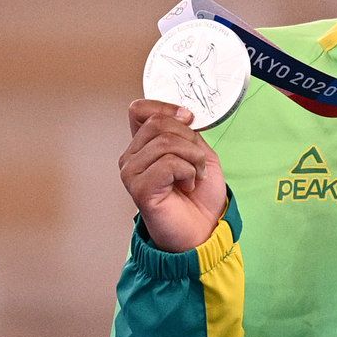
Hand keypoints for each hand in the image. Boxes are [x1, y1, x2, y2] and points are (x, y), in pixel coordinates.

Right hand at [118, 99, 227, 251]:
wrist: (205, 228)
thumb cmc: (200, 195)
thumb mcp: (198, 152)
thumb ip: (185, 131)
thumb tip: (182, 113)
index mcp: (143, 146)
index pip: (140, 109)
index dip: (166, 108)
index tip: (189, 119)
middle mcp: (131, 158)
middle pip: (158, 123)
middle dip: (189, 139)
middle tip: (197, 162)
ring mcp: (131, 173)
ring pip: (165, 142)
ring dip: (193, 158)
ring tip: (194, 176)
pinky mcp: (139, 188)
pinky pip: (168, 163)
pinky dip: (188, 172)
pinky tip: (187, 186)